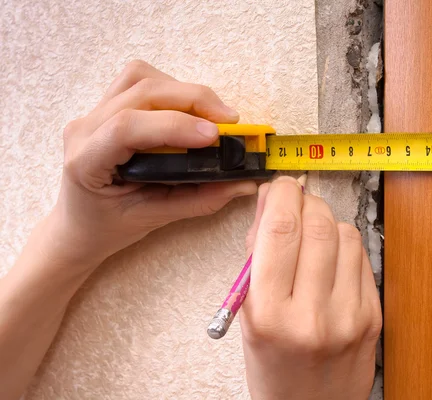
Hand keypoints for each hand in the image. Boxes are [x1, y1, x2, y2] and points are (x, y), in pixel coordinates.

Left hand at [45, 60, 256, 269]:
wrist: (78, 225)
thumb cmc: (108, 227)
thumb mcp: (154, 219)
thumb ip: (200, 199)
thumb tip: (244, 183)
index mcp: (86, 161)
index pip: (127, 127)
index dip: (175, 124)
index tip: (215, 136)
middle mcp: (85, 128)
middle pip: (142, 90)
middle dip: (193, 100)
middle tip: (230, 123)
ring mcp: (92, 112)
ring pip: (141, 77)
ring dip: (183, 90)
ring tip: (213, 116)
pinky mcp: (105, 106)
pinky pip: (139, 81)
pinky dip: (172, 89)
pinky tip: (189, 112)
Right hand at [241, 177, 381, 399]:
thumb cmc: (273, 367)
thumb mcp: (248, 314)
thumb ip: (256, 254)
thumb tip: (270, 202)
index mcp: (270, 314)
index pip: (280, 231)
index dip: (282, 194)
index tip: (282, 185)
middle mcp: (312, 315)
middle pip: (318, 226)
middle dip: (306, 201)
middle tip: (297, 203)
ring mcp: (349, 316)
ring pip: (345, 234)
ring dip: (327, 222)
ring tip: (313, 236)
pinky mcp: (373, 316)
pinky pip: (363, 257)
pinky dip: (345, 245)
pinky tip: (331, 258)